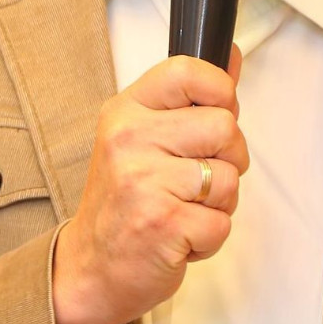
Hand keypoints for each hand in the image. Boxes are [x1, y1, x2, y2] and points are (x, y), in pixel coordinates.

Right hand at [52, 50, 248, 323]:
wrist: (91, 268)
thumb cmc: (123, 203)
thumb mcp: (142, 138)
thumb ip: (189, 99)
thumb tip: (231, 55)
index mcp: (125, 112)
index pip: (188, 71)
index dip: (220, 92)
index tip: (215, 115)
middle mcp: (130, 140)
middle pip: (225, 127)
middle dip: (228, 159)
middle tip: (195, 179)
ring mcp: (145, 182)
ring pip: (230, 177)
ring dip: (219, 204)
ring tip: (184, 209)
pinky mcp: (164, 224)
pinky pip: (223, 222)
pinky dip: (210, 237)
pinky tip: (179, 235)